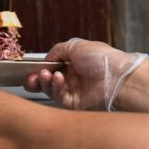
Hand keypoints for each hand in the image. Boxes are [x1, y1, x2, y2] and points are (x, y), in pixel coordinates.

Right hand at [24, 38, 148, 110]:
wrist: (118, 77)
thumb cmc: (103, 59)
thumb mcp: (76, 46)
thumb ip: (57, 50)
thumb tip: (46, 59)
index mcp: (74, 63)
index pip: (51, 67)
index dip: (40, 67)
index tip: (31, 67)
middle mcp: (73, 77)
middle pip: (48, 81)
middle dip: (37, 78)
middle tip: (31, 76)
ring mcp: (73, 90)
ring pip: (50, 89)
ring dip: (44, 82)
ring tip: (45, 75)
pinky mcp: (74, 103)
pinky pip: (58, 96)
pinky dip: (55, 87)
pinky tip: (57, 79)